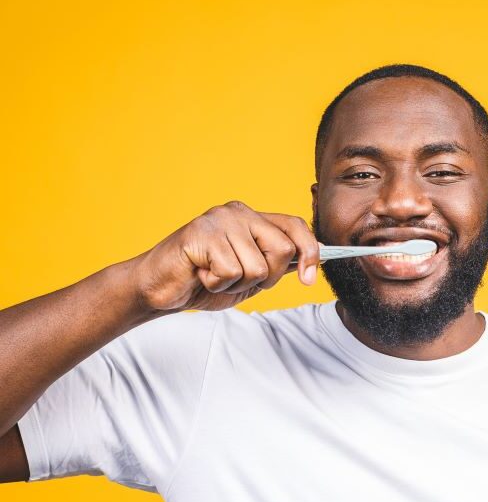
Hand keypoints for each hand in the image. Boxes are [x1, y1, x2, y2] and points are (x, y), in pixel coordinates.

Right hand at [131, 201, 320, 311]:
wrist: (161, 289)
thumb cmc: (204, 281)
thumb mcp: (250, 276)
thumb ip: (276, 265)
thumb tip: (311, 261)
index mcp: (253, 219)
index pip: (295, 226)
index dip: (310, 252)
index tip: (309, 279)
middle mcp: (238, 213)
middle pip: (283, 250)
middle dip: (266, 277)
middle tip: (237, 278)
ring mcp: (220, 220)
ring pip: (257, 267)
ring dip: (237, 284)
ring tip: (214, 275)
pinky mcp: (201, 233)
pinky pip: (230, 272)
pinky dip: (217, 284)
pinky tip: (201, 275)